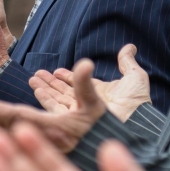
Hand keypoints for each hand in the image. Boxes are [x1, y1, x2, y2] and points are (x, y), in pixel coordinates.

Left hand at [0, 59, 106, 151]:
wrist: (104, 155)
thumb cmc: (99, 129)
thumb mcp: (95, 105)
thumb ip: (85, 85)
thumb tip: (85, 63)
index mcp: (51, 130)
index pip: (15, 118)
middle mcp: (38, 144)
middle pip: (1, 132)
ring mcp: (33, 153)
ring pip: (1, 141)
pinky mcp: (30, 157)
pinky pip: (5, 147)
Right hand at [31, 44, 150, 121]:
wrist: (134, 124)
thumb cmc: (136, 104)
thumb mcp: (134, 77)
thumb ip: (127, 61)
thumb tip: (130, 46)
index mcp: (100, 95)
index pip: (79, 85)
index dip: (67, 77)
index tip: (56, 70)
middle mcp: (87, 106)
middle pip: (64, 92)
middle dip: (50, 83)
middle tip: (38, 73)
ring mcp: (79, 115)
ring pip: (57, 100)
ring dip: (44, 88)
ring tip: (33, 78)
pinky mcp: (71, 122)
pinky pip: (54, 110)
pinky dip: (44, 99)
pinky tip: (37, 90)